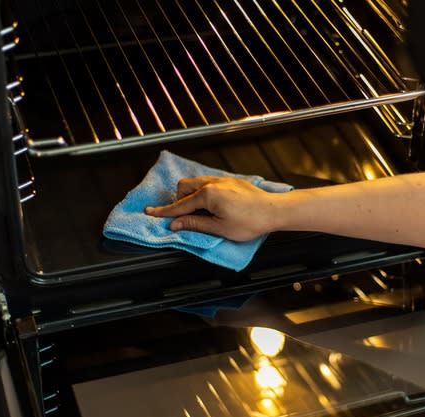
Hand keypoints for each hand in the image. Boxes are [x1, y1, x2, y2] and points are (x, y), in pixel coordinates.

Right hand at [145, 176, 282, 240]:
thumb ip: (195, 224)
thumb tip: (176, 224)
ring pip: (196, 183)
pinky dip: (202, 192)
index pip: (179, 206)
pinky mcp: (230, 181)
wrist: (274, 210)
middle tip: (183, 217)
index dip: (164, 212)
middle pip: (184, 187)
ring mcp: (222, 180)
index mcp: (207, 195)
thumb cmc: (250, 221)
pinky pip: (208, 182)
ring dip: (190, 195)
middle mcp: (213, 183)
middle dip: (178, 201)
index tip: (150, 212)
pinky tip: (211, 204)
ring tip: (197, 211)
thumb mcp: (220, 228)